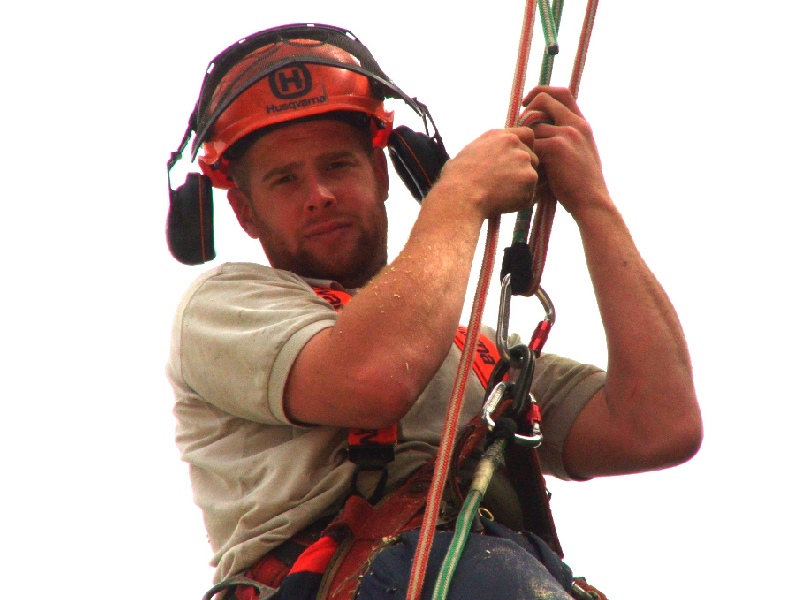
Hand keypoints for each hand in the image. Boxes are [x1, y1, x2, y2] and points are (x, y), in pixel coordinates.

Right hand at [436, 127, 539, 219]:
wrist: (461, 195)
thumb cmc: (456, 178)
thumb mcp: (469, 152)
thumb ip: (489, 150)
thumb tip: (489, 157)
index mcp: (501, 136)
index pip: (528, 135)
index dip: (524, 148)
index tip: (514, 161)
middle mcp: (516, 145)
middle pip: (532, 158)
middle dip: (522, 171)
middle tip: (503, 185)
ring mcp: (525, 162)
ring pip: (531, 177)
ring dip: (520, 187)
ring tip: (498, 195)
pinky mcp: (529, 180)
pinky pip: (529, 195)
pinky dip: (519, 202)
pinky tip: (501, 203)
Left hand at [522, 87, 609, 217]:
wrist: (591, 202)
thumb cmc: (581, 185)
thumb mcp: (579, 154)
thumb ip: (566, 138)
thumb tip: (539, 131)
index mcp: (582, 124)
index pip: (562, 93)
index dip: (541, 92)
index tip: (526, 102)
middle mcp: (576, 124)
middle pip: (543, 100)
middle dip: (525, 112)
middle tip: (519, 132)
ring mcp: (567, 133)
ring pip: (533, 125)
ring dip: (525, 139)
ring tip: (526, 159)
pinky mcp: (556, 147)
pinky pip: (531, 143)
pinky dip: (526, 155)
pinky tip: (529, 169)